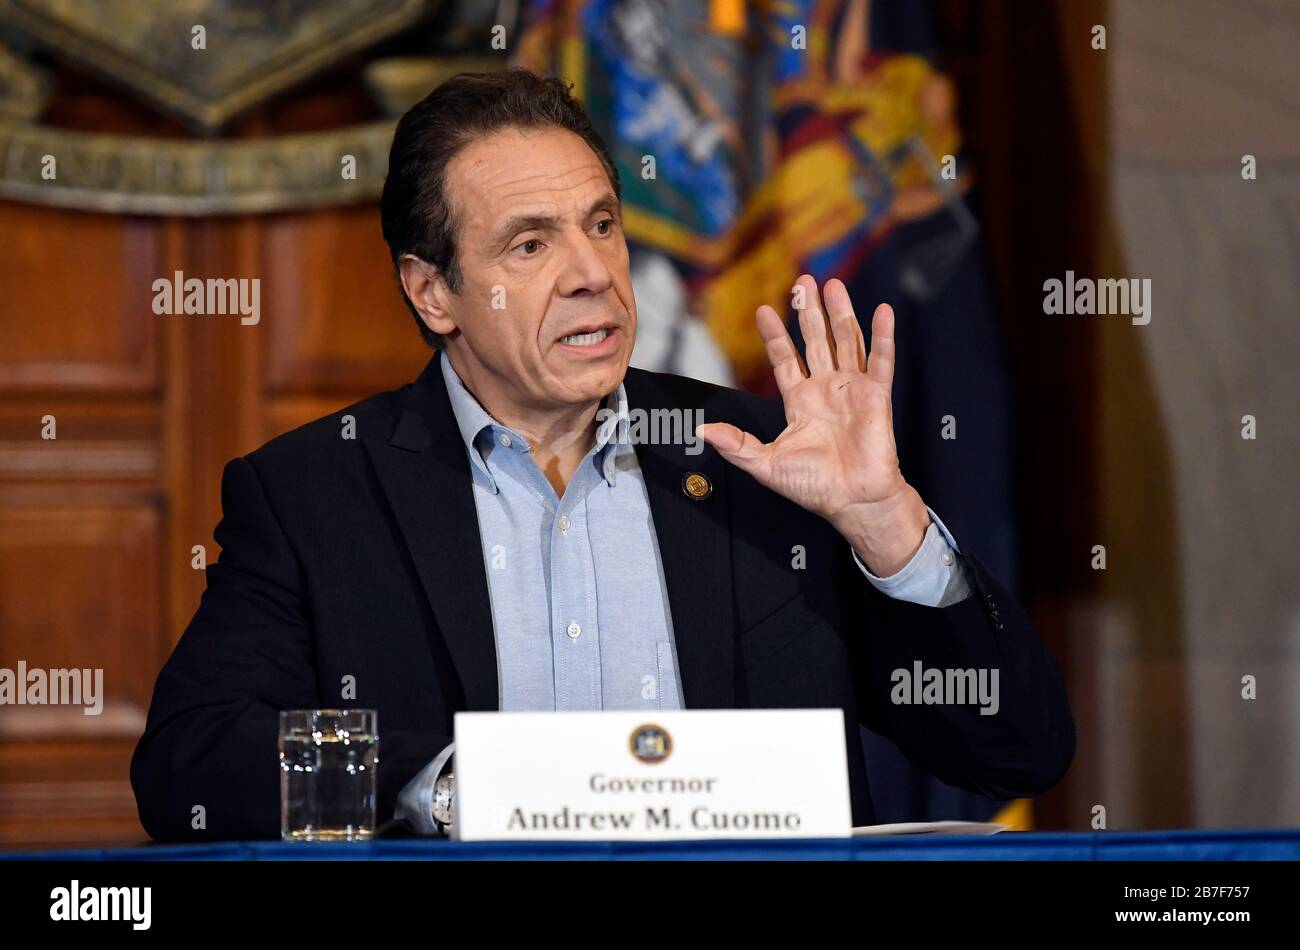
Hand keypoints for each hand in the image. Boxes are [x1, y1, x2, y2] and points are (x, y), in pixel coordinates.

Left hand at [696, 275, 929, 575]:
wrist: (852, 501)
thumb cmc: (813, 487)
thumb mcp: (765, 464)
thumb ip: (736, 445)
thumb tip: (702, 430)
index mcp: (800, 402)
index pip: (785, 359)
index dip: (775, 335)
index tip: (762, 310)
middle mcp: (826, 389)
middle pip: (816, 341)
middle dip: (808, 311)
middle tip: (803, 280)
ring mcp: (852, 390)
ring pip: (846, 342)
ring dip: (841, 314)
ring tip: (834, 285)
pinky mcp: (877, 397)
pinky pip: (881, 361)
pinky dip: (882, 337)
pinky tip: (882, 311)